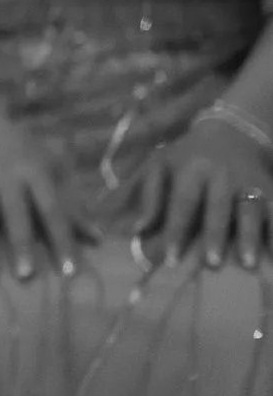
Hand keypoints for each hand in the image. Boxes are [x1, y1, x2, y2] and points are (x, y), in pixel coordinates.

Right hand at [0, 118, 79, 285]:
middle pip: (15, 215)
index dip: (62, 240)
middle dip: (21, 244)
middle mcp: (5, 178)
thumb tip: (98, 239)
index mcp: (34, 172)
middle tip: (26, 274)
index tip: (70, 270)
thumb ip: (71, 204)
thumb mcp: (48, 167)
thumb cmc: (18, 151)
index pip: (52, 210)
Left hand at [134, 113, 272, 270]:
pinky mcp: (270, 187)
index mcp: (191, 169)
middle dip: (215, 235)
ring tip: (249, 263)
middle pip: (219, 208)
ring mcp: (249, 181)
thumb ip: (147, 196)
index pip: (183, 203)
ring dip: (250, 236)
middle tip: (211, 264)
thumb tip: (136, 230)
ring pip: (251, 210)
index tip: (171, 260)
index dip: (177, 231)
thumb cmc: (187, 156)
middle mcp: (222, 175)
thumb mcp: (160, 166)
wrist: (230, 132)